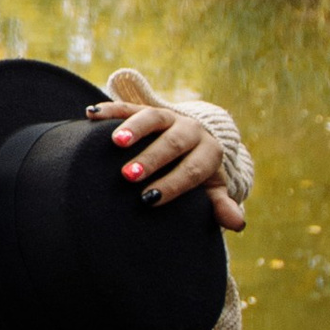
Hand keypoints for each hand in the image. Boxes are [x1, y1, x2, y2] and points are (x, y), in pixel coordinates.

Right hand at [87, 78, 245, 232]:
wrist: (195, 138)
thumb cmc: (196, 172)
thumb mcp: (211, 189)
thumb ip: (221, 205)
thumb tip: (238, 224)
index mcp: (209, 151)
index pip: (193, 168)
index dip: (174, 184)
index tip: (150, 199)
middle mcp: (190, 130)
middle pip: (173, 142)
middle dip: (151, 159)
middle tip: (129, 176)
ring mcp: (168, 116)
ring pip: (153, 116)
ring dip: (134, 128)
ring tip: (115, 142)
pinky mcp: (146, 106)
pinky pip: (128, 105)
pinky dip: (110, 109)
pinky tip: (91, 115)